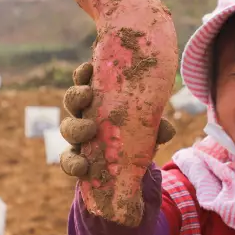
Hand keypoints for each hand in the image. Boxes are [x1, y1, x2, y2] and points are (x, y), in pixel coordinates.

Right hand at [58, 61, 175, 177]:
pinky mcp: (76, 159)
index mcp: (98, 100)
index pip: (85, 82)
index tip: (89, 67)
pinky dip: (72, 163)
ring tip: (89, 129)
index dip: (83, 74)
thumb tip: (168, 129)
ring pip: (67, 127)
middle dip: (76, 96)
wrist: (130, 167)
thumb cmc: (136, 136)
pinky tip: (81, 166)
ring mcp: (78, 137)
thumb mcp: (149, 128)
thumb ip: (157, 127)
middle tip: (87, 94)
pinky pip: (67, 160)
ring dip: (75, 127)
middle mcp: (84, 115)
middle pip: (72, 100)